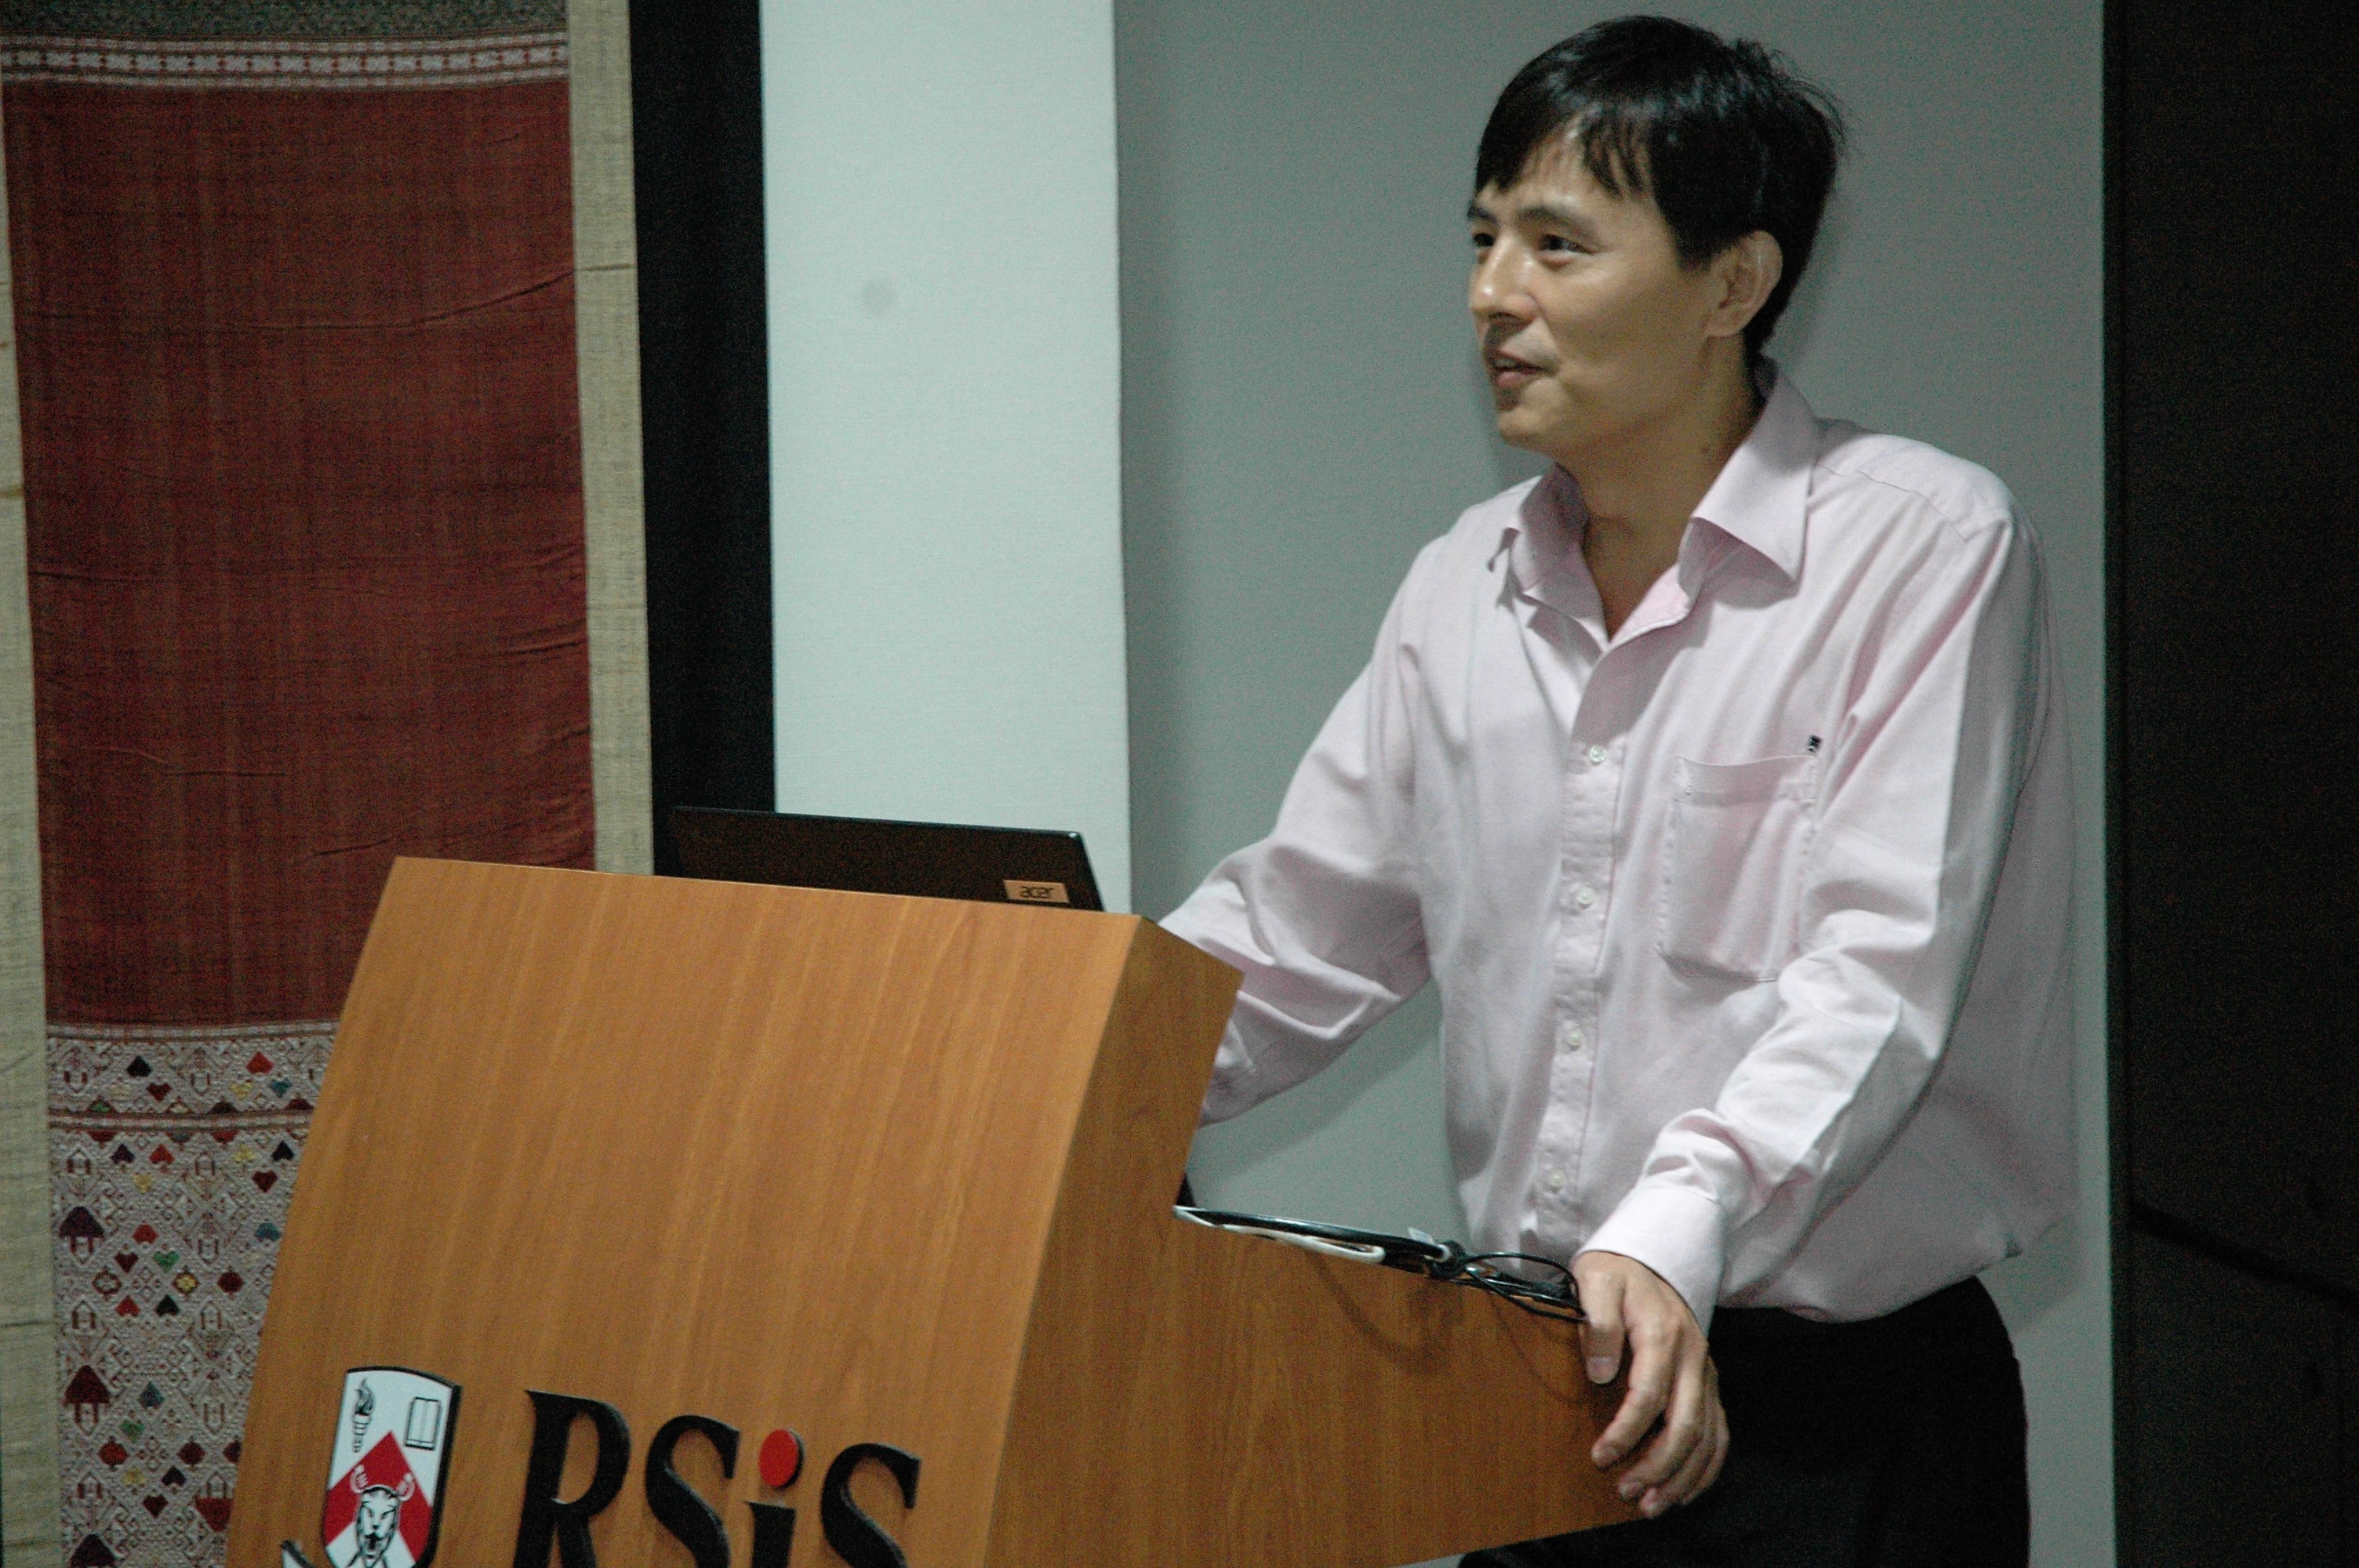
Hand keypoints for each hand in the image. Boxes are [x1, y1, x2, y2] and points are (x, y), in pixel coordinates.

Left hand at [1572, 1250, 1728, 1517]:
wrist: (1652, 1256)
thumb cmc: (1617, 1272)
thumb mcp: (1596, 1280)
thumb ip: (1597, 1321)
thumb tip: (1600, 1372)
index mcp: (1665, 1335)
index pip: (1650, 1395)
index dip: (1626, 1432)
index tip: (1600, 1457)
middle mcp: (1694, 1358)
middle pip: (1686, 1425)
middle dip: (1658, 1466)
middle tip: (1627, 1492)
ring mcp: (1706, 1373)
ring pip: (1707, 1436)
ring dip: (1682, 1476)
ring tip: (1652, 1505)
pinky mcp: (1708, 1383)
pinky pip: (1719, 1432)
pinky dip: (1707, 1467)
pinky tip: (1684, 1492)